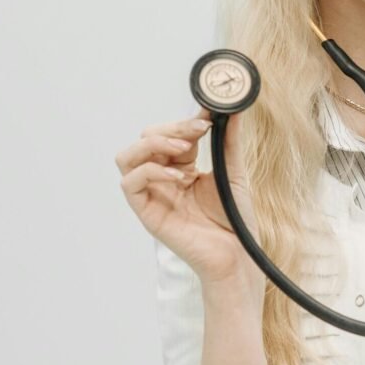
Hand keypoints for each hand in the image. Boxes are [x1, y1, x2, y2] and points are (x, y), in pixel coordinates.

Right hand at [115, 106, 263, 289]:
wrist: (236, 254)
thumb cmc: (234, 219)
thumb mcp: (233, 173)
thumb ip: (228, 142)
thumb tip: (232, 110)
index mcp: (182, 168)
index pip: (169, 134)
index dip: (184, 123)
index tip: (207, 118)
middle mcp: (163, 179)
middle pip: (145, 139)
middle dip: (170, 129)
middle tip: (196, 131)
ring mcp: (152, 195)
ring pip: (127, 157)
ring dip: (153, 144)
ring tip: (183, 149)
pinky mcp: (146, 212)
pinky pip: (130, 183)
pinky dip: (150, 171)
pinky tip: (179, 176)